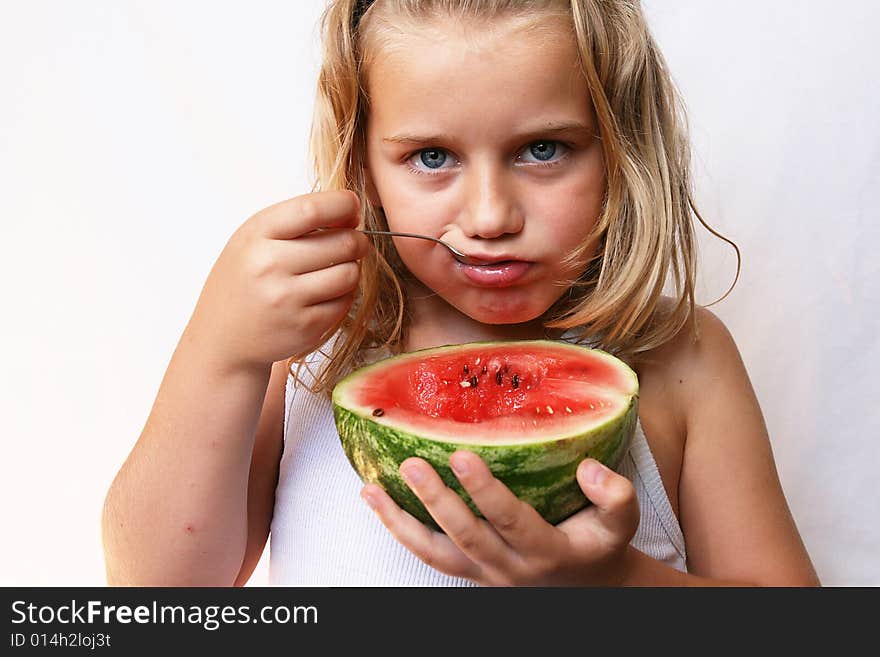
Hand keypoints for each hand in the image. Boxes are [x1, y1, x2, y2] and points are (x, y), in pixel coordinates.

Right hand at [188, 190, 370, 371]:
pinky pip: (345, 302)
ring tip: (337, 269)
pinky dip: (343, 295)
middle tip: (353, 243)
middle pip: (342, 243)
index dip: (343, 204)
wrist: (222, 336)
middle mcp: (270, 267)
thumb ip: (296, 221)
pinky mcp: (305, 327)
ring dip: (352, 269)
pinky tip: (326, 293)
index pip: (312, 209)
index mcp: (257, 236)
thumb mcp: (253, 239)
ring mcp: (288, 300)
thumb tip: (350, 213)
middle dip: (357, 240)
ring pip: (350, 274)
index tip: (351, 206)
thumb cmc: (244, 280)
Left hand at [361, 452, 639, 585]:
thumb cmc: (598, 545)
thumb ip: (615, 494)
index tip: (461, 454)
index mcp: (546, 551)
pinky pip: (428, 554)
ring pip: (435, 553)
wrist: (587, 590)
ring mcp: (483, 574)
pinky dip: (399, 528)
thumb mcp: (621, 523)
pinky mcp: (467, 571)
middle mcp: (509, 567)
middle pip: (465, 538)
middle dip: (436, 502)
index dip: (484, 491)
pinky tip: (376, 500)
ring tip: (371, 489)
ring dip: (400, 521)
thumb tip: (586, 468)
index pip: (510, 520)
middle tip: (411, 465)